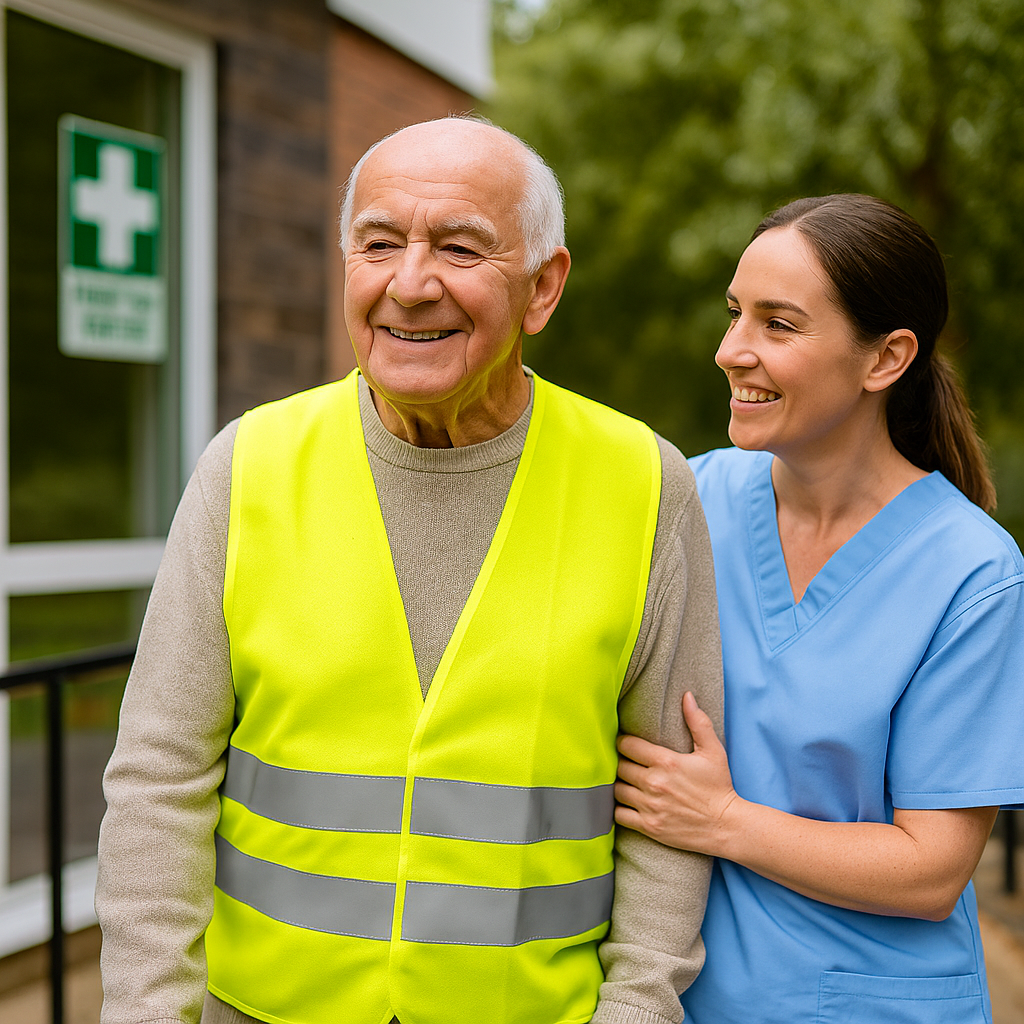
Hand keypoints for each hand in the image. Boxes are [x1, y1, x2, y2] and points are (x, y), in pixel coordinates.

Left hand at [614, 691, 737, 855]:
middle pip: (619, 767)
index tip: (627, 744)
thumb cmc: (719, 786)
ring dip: (618, 785)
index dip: (623, 742)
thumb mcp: (713, 751)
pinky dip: (618, 808)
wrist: (726, 826)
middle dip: (621, 763)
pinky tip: (625, 803)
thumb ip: (698, 722)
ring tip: (624, 781)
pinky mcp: (649, 827)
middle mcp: (654, 783)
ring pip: (616, 790)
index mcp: (666, 761)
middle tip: (626, 763)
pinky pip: (619, 815)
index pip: (627, 745)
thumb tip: (687, 696)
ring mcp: (650, 806)